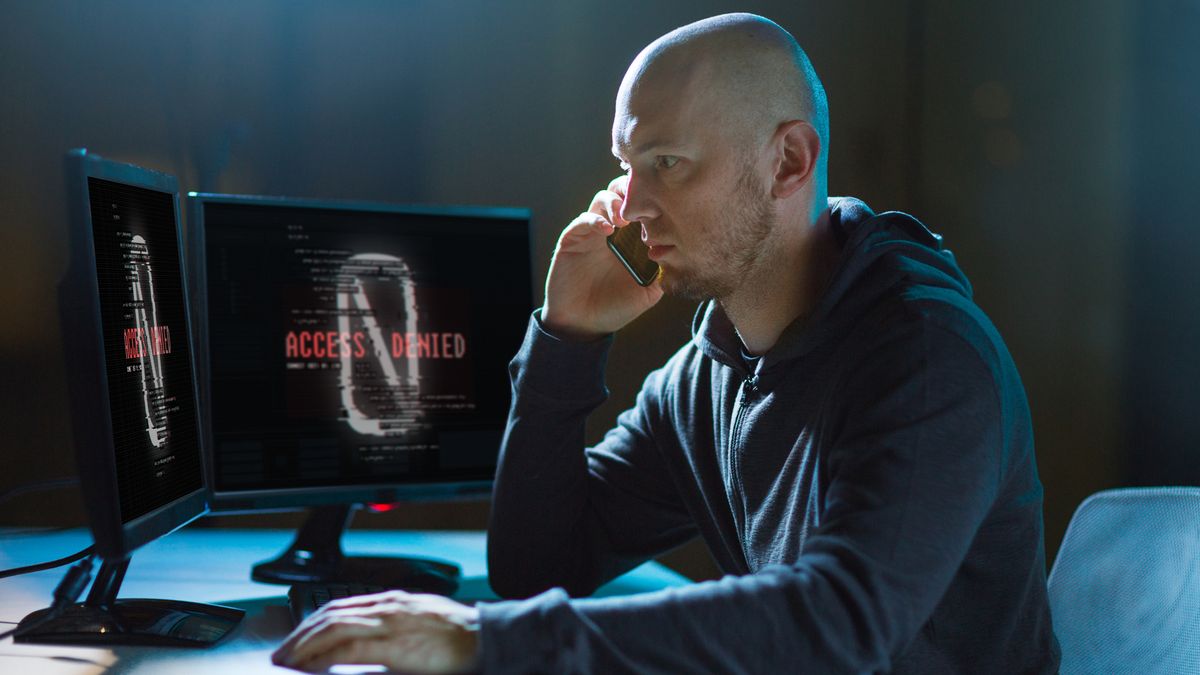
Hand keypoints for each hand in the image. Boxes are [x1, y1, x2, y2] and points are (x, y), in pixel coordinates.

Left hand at [272, 590, 480, 673]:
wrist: (484, 638)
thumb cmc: (457, 636)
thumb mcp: (418, 623)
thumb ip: (390, 629)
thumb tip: (363, 645)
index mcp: (392, 602)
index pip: (340, 607)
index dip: (312, 622)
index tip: (296, 639)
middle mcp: (386, 607)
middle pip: (330, 615)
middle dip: (301, 634)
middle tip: (282, 653)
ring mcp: (389, 624)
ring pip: (333, 627)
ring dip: (305, 644)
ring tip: (289, 660)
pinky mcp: (395, 645)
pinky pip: (349, 648)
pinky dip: (325, 656)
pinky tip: (312, 666)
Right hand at [541, 175, 663, 339]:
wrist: (583, 325)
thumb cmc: (615, 307)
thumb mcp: (647, 293)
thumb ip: (664, 275)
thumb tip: (686, 259)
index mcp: (633, 238)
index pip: (644, 206)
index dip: (654, 200)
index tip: (665, 207)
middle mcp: (613, 230)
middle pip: (623, 192)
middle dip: (633, 190)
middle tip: (643, 201)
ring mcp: (592, 232)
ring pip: (603, 199)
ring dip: (615, 202)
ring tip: (624, 219)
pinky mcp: (572, 239)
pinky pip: (583, 220)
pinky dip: (596, 220)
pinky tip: (607, 230)